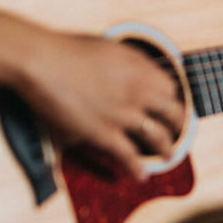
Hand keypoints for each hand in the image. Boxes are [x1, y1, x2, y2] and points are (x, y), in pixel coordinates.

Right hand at [16, 34, 184, 178]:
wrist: (43, 63)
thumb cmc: (68, 50)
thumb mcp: (108, 46)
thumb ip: (128, 61)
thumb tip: (138, 71)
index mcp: (140, 68)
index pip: (170, 86)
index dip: (171, 97)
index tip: (169, 103)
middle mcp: (139, 91)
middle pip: (173, 112)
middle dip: (178, 124)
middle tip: (179, 130)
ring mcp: (123, 115)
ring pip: (157, 137)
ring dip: (166, 149)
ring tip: (169, 156)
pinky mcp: (103, 134)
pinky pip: (128, 156)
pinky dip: (137, 168)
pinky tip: (141, 175)